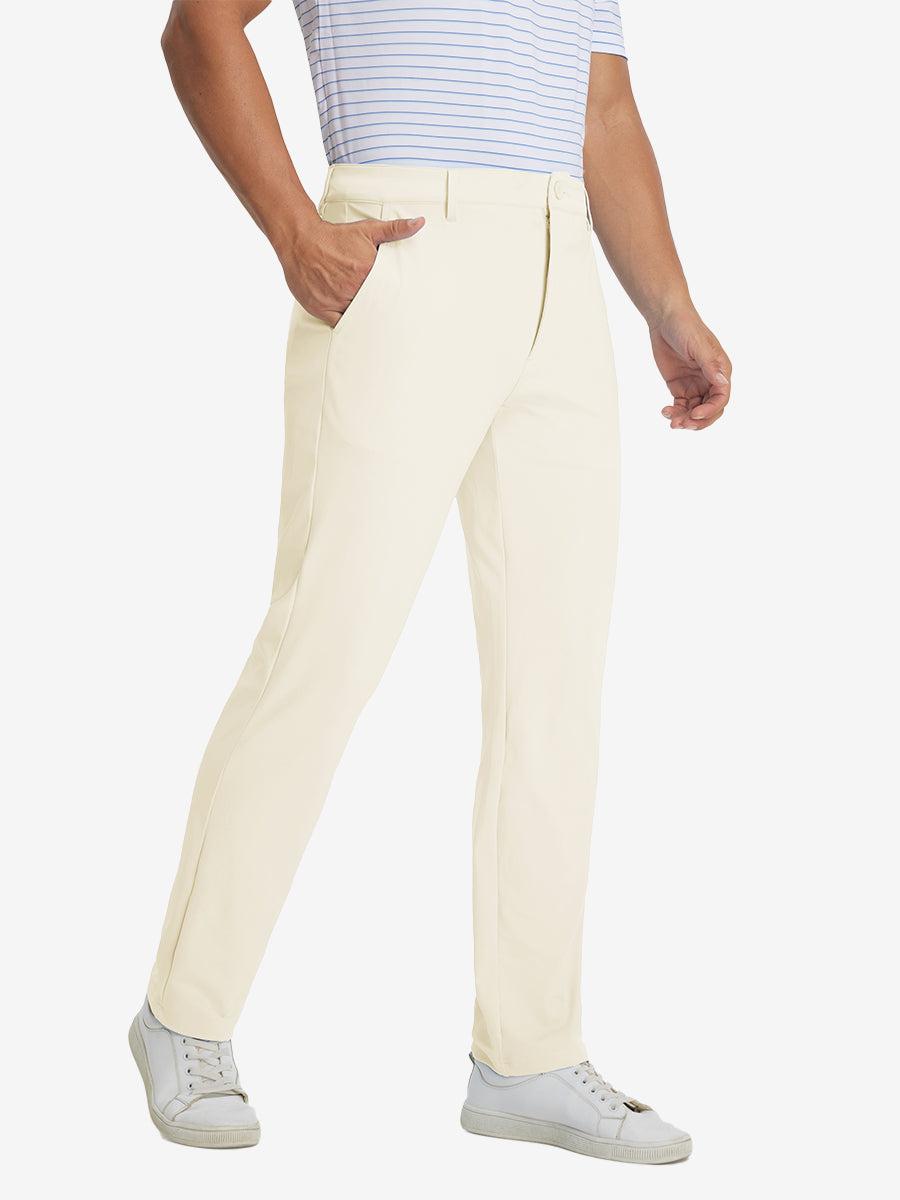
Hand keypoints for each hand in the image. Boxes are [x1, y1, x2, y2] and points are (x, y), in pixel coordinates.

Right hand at [281, 215, 424, 328]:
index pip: (387, 293)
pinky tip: (353, 321)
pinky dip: (347, 323)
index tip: (400, 304)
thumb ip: (395, 230)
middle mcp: (352, 288)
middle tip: (390, 317)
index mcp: (367, 271)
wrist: (300, 239)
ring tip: (373, 319)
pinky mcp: (322, 308)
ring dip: (364, 317)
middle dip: (380, 308)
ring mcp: (336, 300)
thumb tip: (419, 223)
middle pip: (373, 306)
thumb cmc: (335, 236)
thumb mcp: (368, 230)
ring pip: (357, 316)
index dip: (393, 298)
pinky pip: (340, 323)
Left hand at [649, 307, 731, 430]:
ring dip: (684, 419)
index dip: (710, 410)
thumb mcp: (698, 346)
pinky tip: (665, 411)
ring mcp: (695, 385)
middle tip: (682, 424)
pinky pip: (680, 406)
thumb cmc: (686, 327)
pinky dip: (674, 413)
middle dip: (697, 420)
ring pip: (694, 411)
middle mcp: (710, 381)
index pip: (721, 398)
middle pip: (710, 410)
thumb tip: (722, 383)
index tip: (695, 414)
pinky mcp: (680, 387)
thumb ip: (709, 365)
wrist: (665, 319)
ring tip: (671, 422)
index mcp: (720, 371)